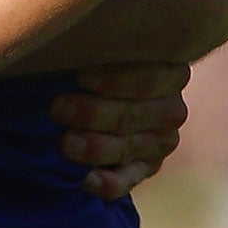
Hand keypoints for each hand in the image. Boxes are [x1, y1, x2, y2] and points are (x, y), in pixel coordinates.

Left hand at [50, 61, 189, 199]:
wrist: (101, 98)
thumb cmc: (95, 64)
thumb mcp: (103, 54)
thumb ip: (96, 52)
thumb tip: (67, 45)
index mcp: (166, 69)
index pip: (147, 76)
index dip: (113, 79)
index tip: (81, 77)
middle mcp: (169, 107)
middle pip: (133, 113)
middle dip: (93, 113)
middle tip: (58, 108)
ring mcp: (161, 141)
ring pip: (129, 147)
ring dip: (96, 148)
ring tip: (65, 144)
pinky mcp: (147, 169)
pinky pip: (128, 180)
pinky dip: (108, 183)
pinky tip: (87, 180)